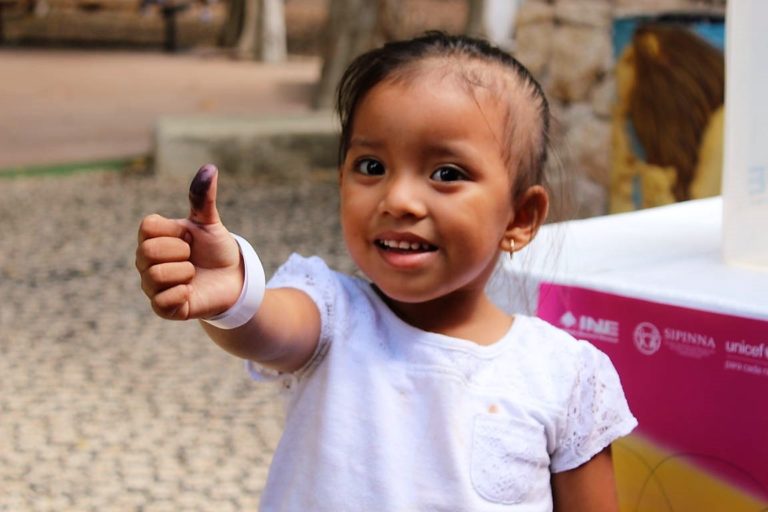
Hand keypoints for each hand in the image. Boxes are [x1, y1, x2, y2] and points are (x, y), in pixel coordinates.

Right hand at [135, 164, 243, 319]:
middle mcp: (145, 261)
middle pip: (147, 252)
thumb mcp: (211, 223)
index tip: (188, 236)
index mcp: (153, 237)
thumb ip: (203, 197)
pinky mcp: (162, 308)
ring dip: (185, 273)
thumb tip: (209, 167)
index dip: (174, 231)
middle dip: (180, 253)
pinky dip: (182, 294)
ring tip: (193, 274)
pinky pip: (162, 302)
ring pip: (155, 276)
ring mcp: (151, 285)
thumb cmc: (216, 249)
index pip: (147, 227)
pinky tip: (191, 291)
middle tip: (192, 257)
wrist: (233, 280)